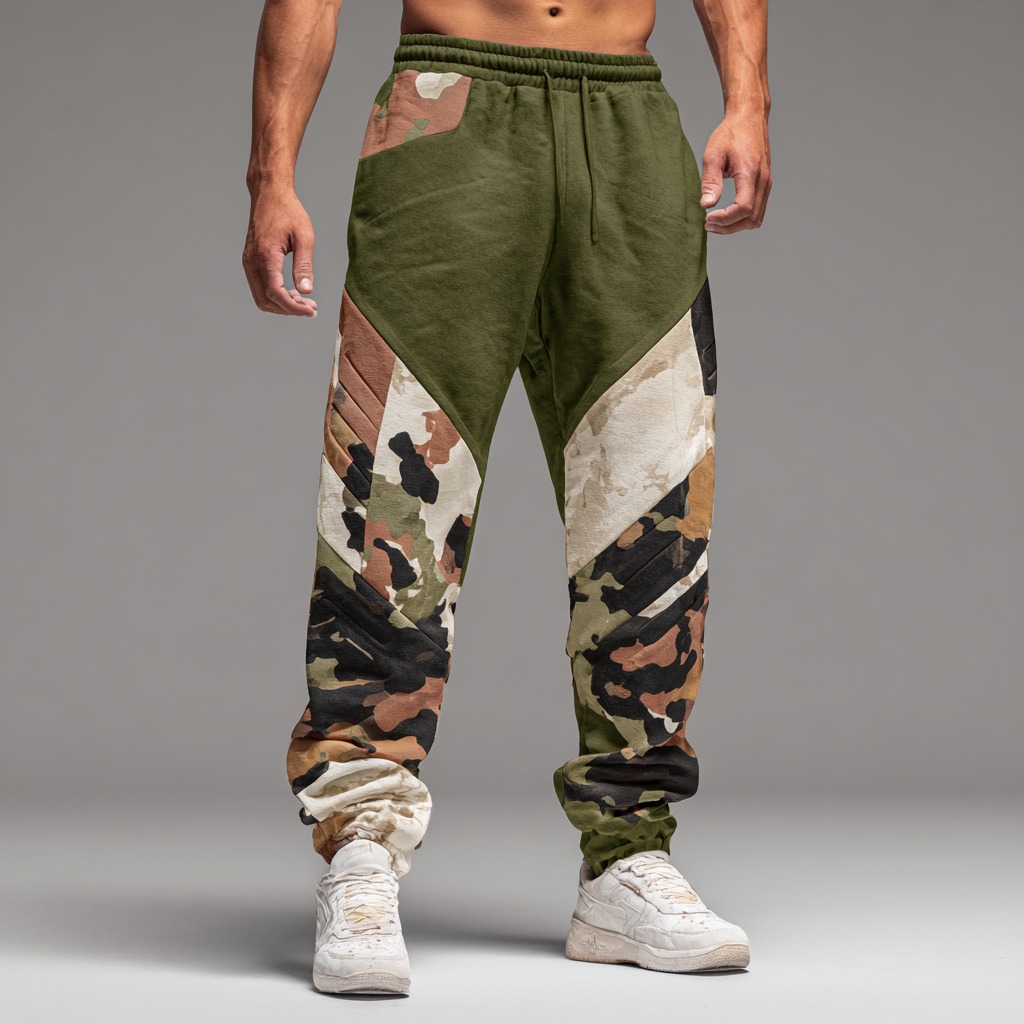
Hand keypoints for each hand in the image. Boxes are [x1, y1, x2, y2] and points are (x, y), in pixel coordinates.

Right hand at [242, 187, 318, 316]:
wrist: (269, 193)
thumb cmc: (288, 211)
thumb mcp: (304, 237)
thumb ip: (304, 265)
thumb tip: (307, 291)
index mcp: (265, 255)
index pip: (275, 293)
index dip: (293, 307)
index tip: (312, 310)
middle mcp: (252, 261)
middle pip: (266, 300)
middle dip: (289, 309)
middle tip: (311, 308)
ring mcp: (248, 262)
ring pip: (261, 297)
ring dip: (282, 305)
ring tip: (305, 301)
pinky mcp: (250, 261)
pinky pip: (259, 287)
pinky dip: (275, 296)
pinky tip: (293, 292)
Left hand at [700, 111, 771, 233]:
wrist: (749, 117)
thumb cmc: (730, 133)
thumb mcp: (713, 154)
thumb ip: (710, 181)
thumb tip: (706, 205)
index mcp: (750, 172)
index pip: (743, 208)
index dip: (725, 219)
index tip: (707, 219)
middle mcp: (763, 180)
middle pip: (751, 219)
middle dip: (728, 227)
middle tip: (708, 224)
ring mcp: (767, 183)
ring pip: (756, 219)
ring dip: (736, 226)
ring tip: (716, 222)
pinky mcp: (765, 184)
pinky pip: (758, 210)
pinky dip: (742, 219)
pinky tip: (727, 214)